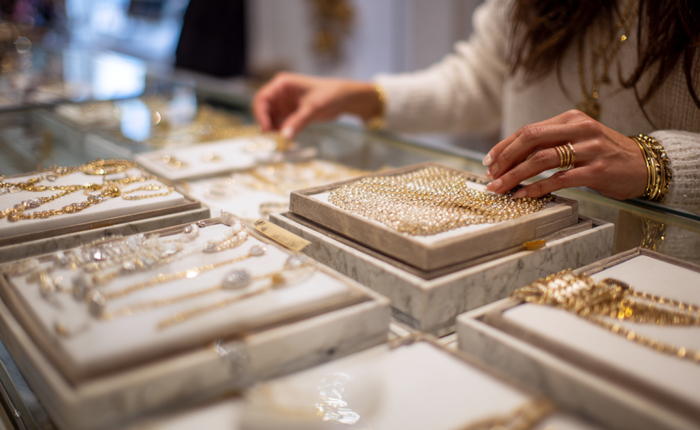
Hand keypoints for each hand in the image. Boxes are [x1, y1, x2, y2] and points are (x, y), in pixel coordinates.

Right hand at [252, 72, 380, 139]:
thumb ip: (298, 122)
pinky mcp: (290, 112)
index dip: (260, 114)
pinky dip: (280, 130)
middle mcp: (280, 92)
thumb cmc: (329, 95)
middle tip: (272, 137)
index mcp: (282, 83)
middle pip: (262, 108)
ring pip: (269, 117)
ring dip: (272, 128)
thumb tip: (284, 137)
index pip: (262, 98)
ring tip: (281, 138)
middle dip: (265, 122)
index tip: (266, 129)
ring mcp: (284, 102)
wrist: (344, 98)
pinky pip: (279, 122)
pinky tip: (286, 136)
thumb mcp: (313, 108)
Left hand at [482, 109, 647, 200]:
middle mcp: (580, 130)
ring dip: (515, 175)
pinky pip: (559, 180)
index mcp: (571, 119)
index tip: (489, 161)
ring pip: (541, 160)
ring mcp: (589, 150)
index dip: (505, 146)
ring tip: (500, 188)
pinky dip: (536, 188)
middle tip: (490, 176)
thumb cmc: (605, 155)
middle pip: (531, 140)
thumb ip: (551, 142)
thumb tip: (512, 158)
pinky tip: (522, 195)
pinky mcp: (596, 171)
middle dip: (505, 159)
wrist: (645, 165)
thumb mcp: (579, 139)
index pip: (529, 130)